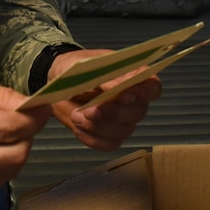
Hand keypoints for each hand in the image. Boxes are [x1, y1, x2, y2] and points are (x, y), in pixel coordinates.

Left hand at [47, 48, 163, 151]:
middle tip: (90, 110)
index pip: (153, 88)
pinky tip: (78, 126)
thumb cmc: (76, 68)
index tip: (123, 96)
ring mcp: (123, 121)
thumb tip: (119, 86)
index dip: (143, 94)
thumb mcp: (87, 65)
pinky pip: (108, 144)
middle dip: (113, 113)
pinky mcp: (109, 136)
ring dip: (98, 127)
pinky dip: (91, 137)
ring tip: (77, 116)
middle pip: (138, 113)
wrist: (57, 83)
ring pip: (122, 132)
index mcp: (134, 76)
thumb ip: (106, 76)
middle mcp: (134, 100)